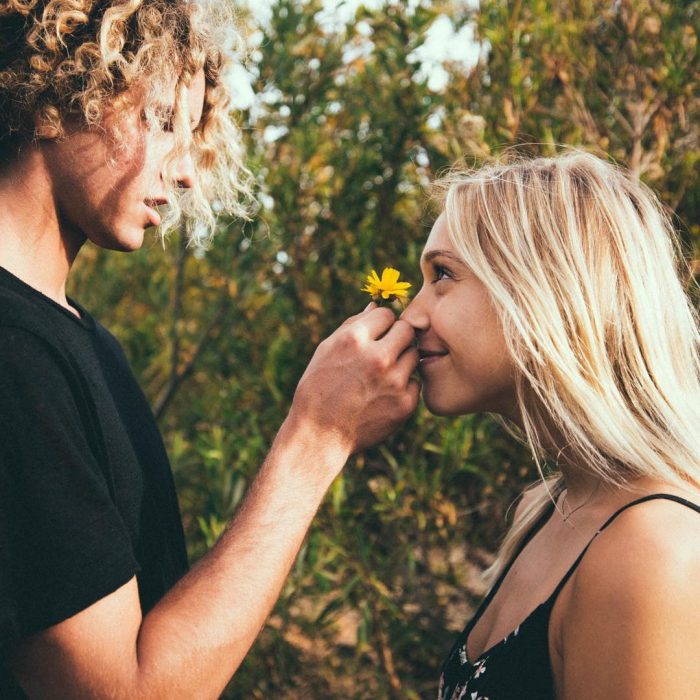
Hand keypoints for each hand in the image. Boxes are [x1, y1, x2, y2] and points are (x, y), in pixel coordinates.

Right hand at [290, 304, 419, 456]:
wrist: (320, 435)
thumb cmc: (318, 388)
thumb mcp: (326, 350)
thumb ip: (353, 324)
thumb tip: (376, 305)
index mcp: (355, 339)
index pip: (387, 314)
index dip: (381, 324)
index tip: (375, 336)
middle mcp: (378, 357)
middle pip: (407, 331)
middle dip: (397, 338)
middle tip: (383, 352)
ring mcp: (394, 381)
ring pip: (414, 355)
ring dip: (402, 360)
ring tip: (381, 375)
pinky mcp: (405, 404)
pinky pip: (415, 382)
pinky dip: (403, 386)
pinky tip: (383, 394)